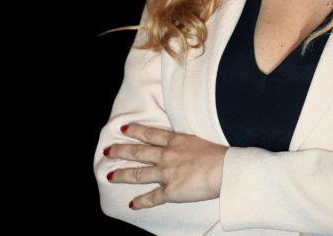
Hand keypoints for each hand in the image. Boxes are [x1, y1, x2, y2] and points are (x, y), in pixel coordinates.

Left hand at [102, 122, 228, 209]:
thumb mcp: (203, 140)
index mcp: (178, 141)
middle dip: (122, 151)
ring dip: (123, 175)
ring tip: (110, 176)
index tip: (124, 129)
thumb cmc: (221, 153)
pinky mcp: (171, 191)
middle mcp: (168, 155)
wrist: (225, 168)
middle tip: (108, 151)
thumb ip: (192, 144)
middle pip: (140, 152)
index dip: (137, 131)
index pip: (152, 134)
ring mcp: (167, 173)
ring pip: (140, 173)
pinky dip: (141, 202)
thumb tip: (191, 147)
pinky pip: (153, 197)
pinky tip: (132, 204)